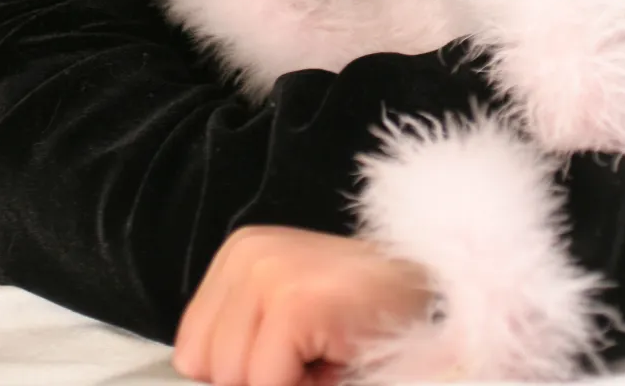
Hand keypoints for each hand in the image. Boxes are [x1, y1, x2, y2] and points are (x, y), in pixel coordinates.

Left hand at [171, 225, 435, 385]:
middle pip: (205, 365)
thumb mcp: (283, 321)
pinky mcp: (295, 300)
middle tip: (310, 355)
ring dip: (283, 383)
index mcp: (238, 254)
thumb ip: (238, 344)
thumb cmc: (360, 316)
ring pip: (233, 378)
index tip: (287, 357)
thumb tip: (198, 379)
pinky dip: (306, 385)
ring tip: (323, 353)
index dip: (238, 374)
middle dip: (257, 379)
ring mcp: (270, 272)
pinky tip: (335, 356)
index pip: (191, 350)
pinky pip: (266, 381)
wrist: (432, 295)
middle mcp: (248, 253)